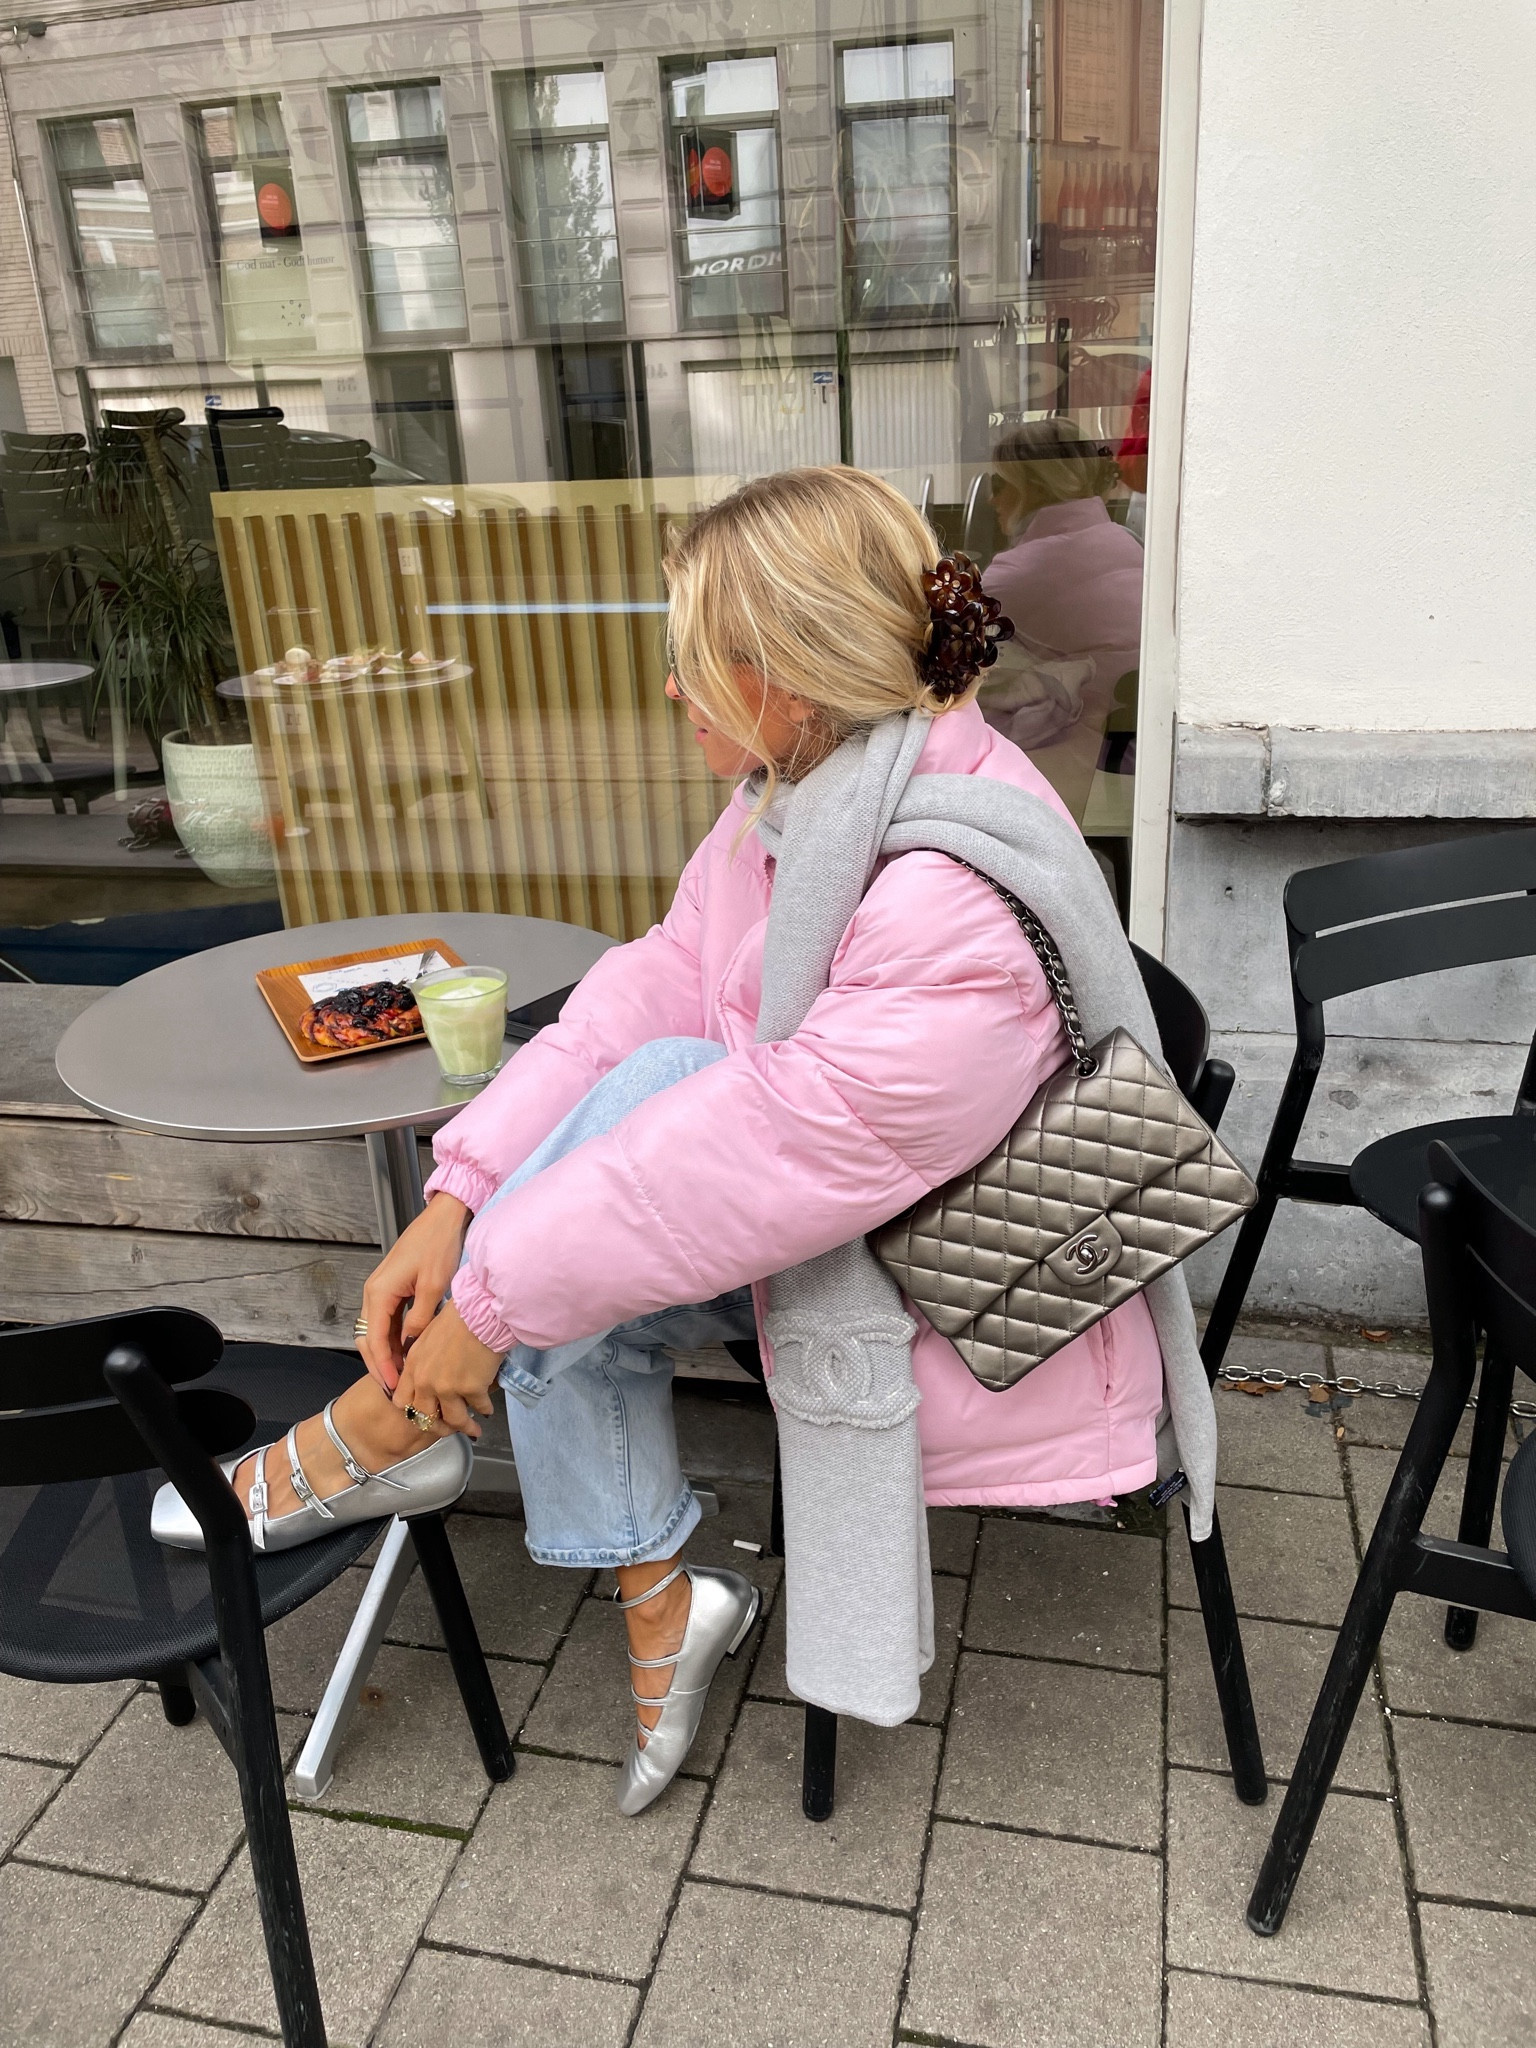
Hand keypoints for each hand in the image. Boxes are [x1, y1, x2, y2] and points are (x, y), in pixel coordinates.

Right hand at [357, 1193, 470, 1391]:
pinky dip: (394, 1339)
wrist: (443, 1218)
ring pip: (377, 1331)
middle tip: (394, 1390)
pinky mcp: (392, 1288)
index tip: (394, 1386)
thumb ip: (421, 1319)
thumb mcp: (433, 1286)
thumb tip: (412, 1344)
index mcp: (379, 1292)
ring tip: (401, 1377)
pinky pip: (387, 1320)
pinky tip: (407, 1353)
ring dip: (387, 1354)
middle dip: (379, 1365)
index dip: (384, 1366)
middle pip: (369, 1338)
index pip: (375, 1339)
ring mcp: (381, 1290)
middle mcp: (374, 1292)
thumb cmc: (438, 1245)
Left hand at [393, 1300, 500, 1438]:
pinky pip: (479, 1407)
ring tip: (473, 1429)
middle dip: (438, 1426)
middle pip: (425, 1417)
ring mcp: (447, 1388)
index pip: (402, 1401)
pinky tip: (488, 1409)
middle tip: (448, 1427)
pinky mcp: (471, 1389)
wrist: (480, 1312)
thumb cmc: (458, 1317)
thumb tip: (431, 1373)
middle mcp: (425, 1381)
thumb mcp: (429, 1335)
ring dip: (464, 1427)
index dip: (413, 1411)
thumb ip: (423, 1358)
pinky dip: (485, 1409)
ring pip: (453, 1419)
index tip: (425, 1412)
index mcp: (413, 1366)